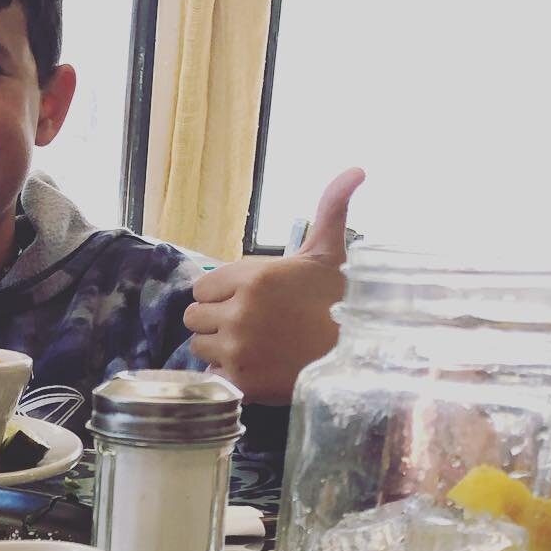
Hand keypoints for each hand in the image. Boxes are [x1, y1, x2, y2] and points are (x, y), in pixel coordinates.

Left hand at [183, 167, 364, 405]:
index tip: (247, 301)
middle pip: (194, 317)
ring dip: (218, 348)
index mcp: (253, 277)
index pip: (203, 287)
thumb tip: (355, 169)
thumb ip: (330, 208)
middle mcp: (239, 311)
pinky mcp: (239, 380)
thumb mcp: (330, 252)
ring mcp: (237, 348)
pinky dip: (226, 374)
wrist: (356, 355)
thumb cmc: (339, 301)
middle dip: (215, 320)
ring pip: (199, 346)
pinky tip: (252, 369)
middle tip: (246, 326)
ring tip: (250, 347)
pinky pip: (211, 374)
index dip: (221, 295)